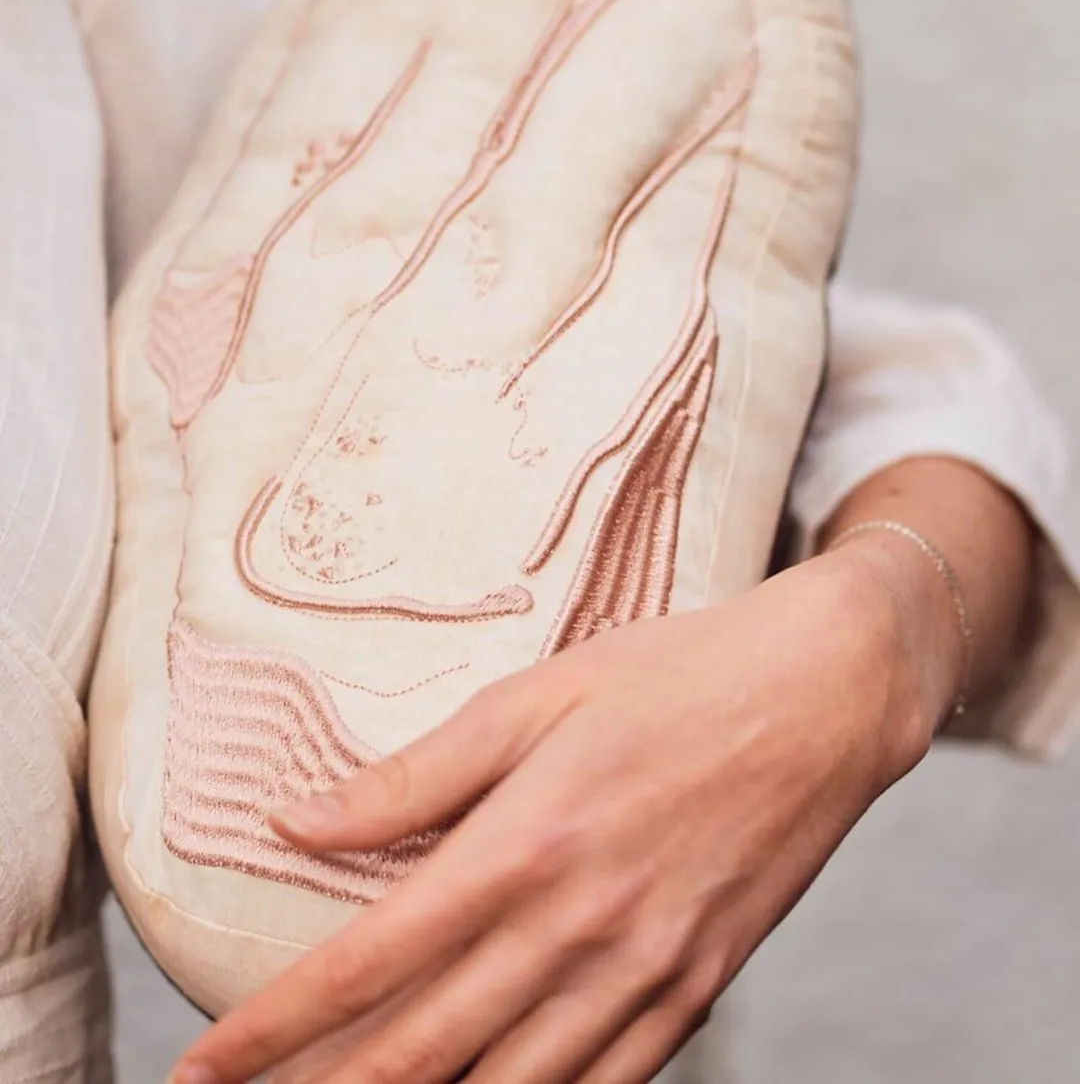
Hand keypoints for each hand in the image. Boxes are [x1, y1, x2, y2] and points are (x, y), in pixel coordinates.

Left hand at [170, 544, 942, 1083]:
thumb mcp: (539, 695)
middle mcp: (579, 926)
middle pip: (425, 1050)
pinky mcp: (700, 990)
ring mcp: (645, 972)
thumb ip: (416, 773)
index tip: (204, 1063)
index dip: (275, 1025)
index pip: (372, 960)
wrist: (825, 695)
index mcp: (527, 843)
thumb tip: (301, 822)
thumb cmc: (676, 676)